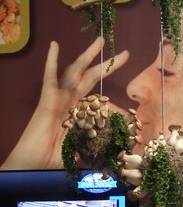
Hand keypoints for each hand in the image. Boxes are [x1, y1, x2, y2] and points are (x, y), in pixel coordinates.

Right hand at [1, 38, 129, 169]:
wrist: (35, 164)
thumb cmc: (55, 158)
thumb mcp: (86, 148)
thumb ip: (99, 143)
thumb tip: (118, 144)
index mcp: (79, 111)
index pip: (98, 91)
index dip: (110, 86)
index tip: (123, 80)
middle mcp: (70, 101)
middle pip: (91, 77)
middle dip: (106, 64)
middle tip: (124, 53)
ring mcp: (58, 98)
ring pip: (75, 71)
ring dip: (87, 55)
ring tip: (101, 41)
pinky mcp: (46, 100)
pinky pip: (50, 78)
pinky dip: (51, 62)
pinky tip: (54, 46)